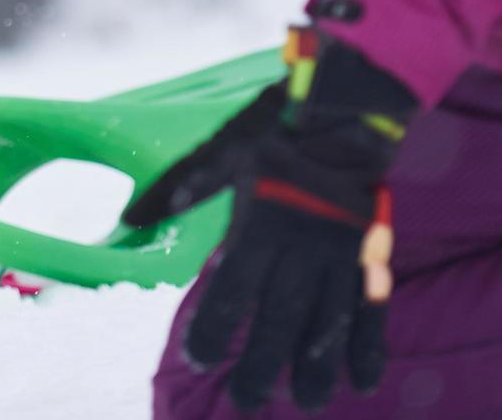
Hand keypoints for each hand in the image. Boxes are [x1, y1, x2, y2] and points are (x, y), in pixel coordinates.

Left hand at [119, 14, 415, 411]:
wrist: (347, 111)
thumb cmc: (276, 132)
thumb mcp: (223, 151)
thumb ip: (181, 188)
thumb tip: (130, 216)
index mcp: (259, 225)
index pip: (230, 291)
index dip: (213, 328)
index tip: (199, 359)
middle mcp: (299, 248)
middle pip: (278, 320)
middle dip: (262, 366)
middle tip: (248, 403)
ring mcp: (338, 256)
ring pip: (327, 323)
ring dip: (316, 368)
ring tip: (309, 404)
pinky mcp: (369, 256)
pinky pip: (371, 309)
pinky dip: (369, 347)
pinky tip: (362, 381)